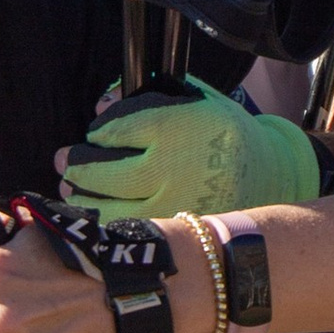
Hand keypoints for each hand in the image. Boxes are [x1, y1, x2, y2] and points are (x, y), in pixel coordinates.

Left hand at [60, 78, 319, 213]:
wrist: (268, 174)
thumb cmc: (221, 132)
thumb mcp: (193, 100)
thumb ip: (148, 99)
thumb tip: (101, 105)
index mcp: (179, 127)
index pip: (119, 129)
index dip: (100, 131)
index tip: (95, 132)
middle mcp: (175, 169)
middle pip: (108, 173)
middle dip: (78, 166)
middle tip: (65, 160)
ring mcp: (174, 206)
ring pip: (111, 210)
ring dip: (83, 199)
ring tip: (73, 188)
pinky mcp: (174, 233)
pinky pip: (127, 231)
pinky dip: (103, 223)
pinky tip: (94, 211)